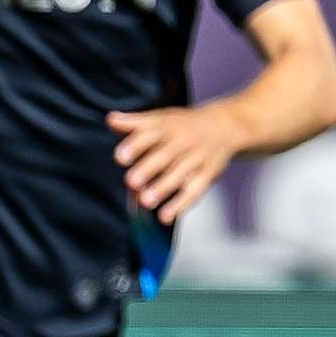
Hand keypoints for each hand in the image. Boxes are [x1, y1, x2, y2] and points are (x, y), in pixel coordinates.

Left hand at [108, 106, 244, 223]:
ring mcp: (196, 158)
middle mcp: (183, 142)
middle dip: (148, 169)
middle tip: (131, 182)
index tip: (120, 157)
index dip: (135, 145)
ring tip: (145, 202)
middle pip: (165, 155)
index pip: (150, 134)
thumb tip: (110, 120)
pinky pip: (194, 191)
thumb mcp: (160, 119)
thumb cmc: (183, 125)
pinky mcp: (207, 175)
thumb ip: (134, 123)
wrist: (225, 127)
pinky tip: (164, 217)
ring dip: (163, 188)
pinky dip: (181, 205)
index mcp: (167, 127)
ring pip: (180, 174)